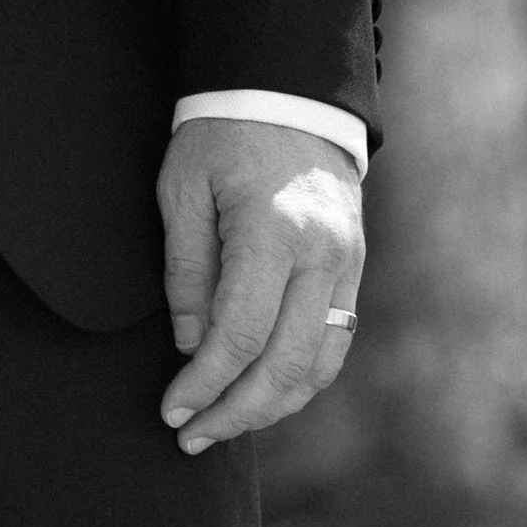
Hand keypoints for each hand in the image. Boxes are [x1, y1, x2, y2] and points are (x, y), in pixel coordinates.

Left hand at [158, 116, 363, 455]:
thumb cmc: (220, 134)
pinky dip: (300, 378)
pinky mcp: (355, 269)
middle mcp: (321, 257)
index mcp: (272, 232)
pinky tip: (263, 393)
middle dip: (236, 411)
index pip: (240, 336)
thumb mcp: (182, 189)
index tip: (172, 410)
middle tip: (191, 436)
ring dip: (272, 407)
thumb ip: (186, 270)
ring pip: (318, 366)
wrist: (287, 91)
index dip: (204, 384)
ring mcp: (347, 265)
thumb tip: (190, 345)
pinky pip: (334, 343)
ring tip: (223, 424)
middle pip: (285, 366)